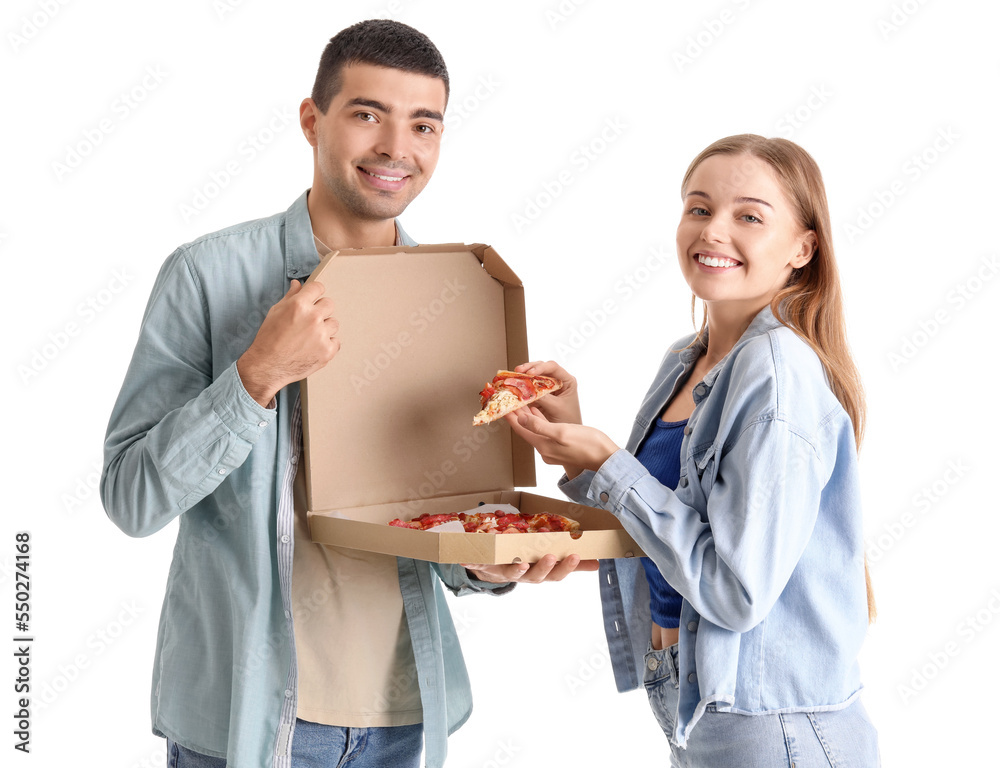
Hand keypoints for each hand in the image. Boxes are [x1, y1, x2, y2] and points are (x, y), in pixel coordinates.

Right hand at [237, 279, 339, 405]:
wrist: (267, 366)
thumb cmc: (269, 339)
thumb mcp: (275, 312)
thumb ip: (290, 297)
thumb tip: (297, 284)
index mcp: (299, 305)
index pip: (318, 287)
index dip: (315, 293)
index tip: (313, 298)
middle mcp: (313, 318)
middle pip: (329, 304)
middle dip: (320, 310)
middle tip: (309, 321)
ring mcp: (321, 335)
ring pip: (334, 323)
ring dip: (324, 328)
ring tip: (309, 336)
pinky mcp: (327, 351)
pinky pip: (336, 341)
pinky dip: (327, 344)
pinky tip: (314, 347)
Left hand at [463, 554, 598, 583]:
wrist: (491, 569)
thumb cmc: (524, 563)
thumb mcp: (549, 563)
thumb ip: (572, 564)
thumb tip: (597, 563)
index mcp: (539, 573)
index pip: (556, 574)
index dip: (567, 567)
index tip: (576, 555)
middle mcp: (523, 575)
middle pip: (536, 577)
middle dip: (545, 568)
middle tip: (552, 556)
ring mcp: (504, 572)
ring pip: (512, 574)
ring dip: (517, 570)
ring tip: (522, 563)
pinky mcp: (485, 566)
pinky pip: (479, 564)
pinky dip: (471, 562)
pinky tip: (465, 557)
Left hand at [505, 406, 618, 478]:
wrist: (606, 458)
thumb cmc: (588, 444)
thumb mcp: (562, 432)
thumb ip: (540, 426)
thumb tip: (521, 418)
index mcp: (543, 445)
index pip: (521, 429)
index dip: (511, 417)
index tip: (501, 405)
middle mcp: (545, 449)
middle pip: (526, 430)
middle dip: (517, 415)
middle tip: (509, 400)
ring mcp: (553, 449)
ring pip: (535, 430)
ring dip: (527, 417)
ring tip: (520, 402)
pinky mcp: (562, 446)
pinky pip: (545, 431)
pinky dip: (540, 420)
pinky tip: (539, 412)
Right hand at [513, 360, 581, 424]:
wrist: (566, 434)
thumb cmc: (568, 420)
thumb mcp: (557, 408)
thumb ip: (544, 398)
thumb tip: (529, 390)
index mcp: (567, 381)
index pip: (553, 367)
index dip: (541, 367)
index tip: (531, 372)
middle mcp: (557, 381)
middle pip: (542, 368)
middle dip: (529, 368)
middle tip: (518, 371)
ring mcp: (547, 387)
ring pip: (534, 376)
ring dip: (523, 375)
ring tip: (515, 376)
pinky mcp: (538, 395)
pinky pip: (529, 387)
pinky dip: (521, 386)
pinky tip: (515, 386)